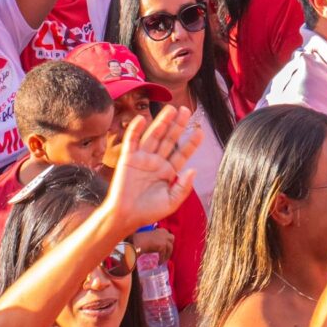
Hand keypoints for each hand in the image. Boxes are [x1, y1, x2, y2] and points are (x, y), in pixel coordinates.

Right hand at [99, 104, 199, 233]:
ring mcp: (142, 158)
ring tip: (171, 108)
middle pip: (169, 139)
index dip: (191, 142)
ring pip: (154, 136)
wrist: (125, 217)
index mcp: (168, 171)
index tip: (200, 131)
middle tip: (187, 110)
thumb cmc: (148, 212)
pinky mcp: (128, 158)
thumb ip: (183, 187)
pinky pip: (132, 140)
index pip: (182, 154)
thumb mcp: (171, 202)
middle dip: (178, 125)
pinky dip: (136, 129)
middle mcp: (156, 162)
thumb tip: (194, 170)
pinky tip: (142, 119)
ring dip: (162, 122)